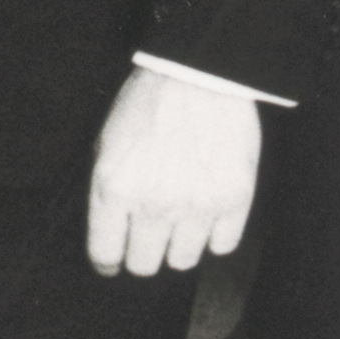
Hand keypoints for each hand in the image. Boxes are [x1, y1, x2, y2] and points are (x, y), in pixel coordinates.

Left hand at [84, 66, 265, 275]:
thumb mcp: (106, 145)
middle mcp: (152, 204)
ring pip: (183, 260)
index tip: (113, 261)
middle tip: (148, 236)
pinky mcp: (234, 200)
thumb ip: (107, 194)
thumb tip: (112, 233)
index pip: (105, 254)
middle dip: (143, 253)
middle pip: (145, 265)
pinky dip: (215, 234)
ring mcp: (195, 205)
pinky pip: (222, 245)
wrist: (198, 73)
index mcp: (113, 189)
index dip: (108, 262)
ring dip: (179, 245)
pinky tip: (208, 212)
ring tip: (181, 218)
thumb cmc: (148, 103)